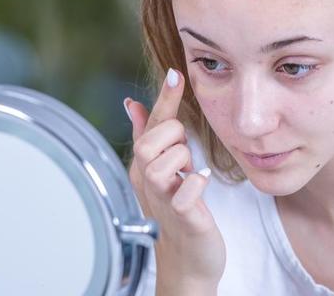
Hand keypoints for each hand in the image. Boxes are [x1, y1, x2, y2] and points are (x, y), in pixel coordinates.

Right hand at [125, 68, 225, 289]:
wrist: (189, 259)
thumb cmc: (177, 210)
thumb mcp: (161, 170)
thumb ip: (149, 136)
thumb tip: (132, 104)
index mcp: (145, 166)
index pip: (152, 126)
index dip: (164, 100)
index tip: (176, 74)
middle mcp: (149, 182)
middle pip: (148, 143)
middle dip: (172, 137)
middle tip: (185, 153)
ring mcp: (163, 200)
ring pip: (160, 164)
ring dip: (181, 160)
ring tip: (189, 171)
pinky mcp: (183, 218)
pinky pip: (183, 194)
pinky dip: (195, 183)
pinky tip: (201, 181)